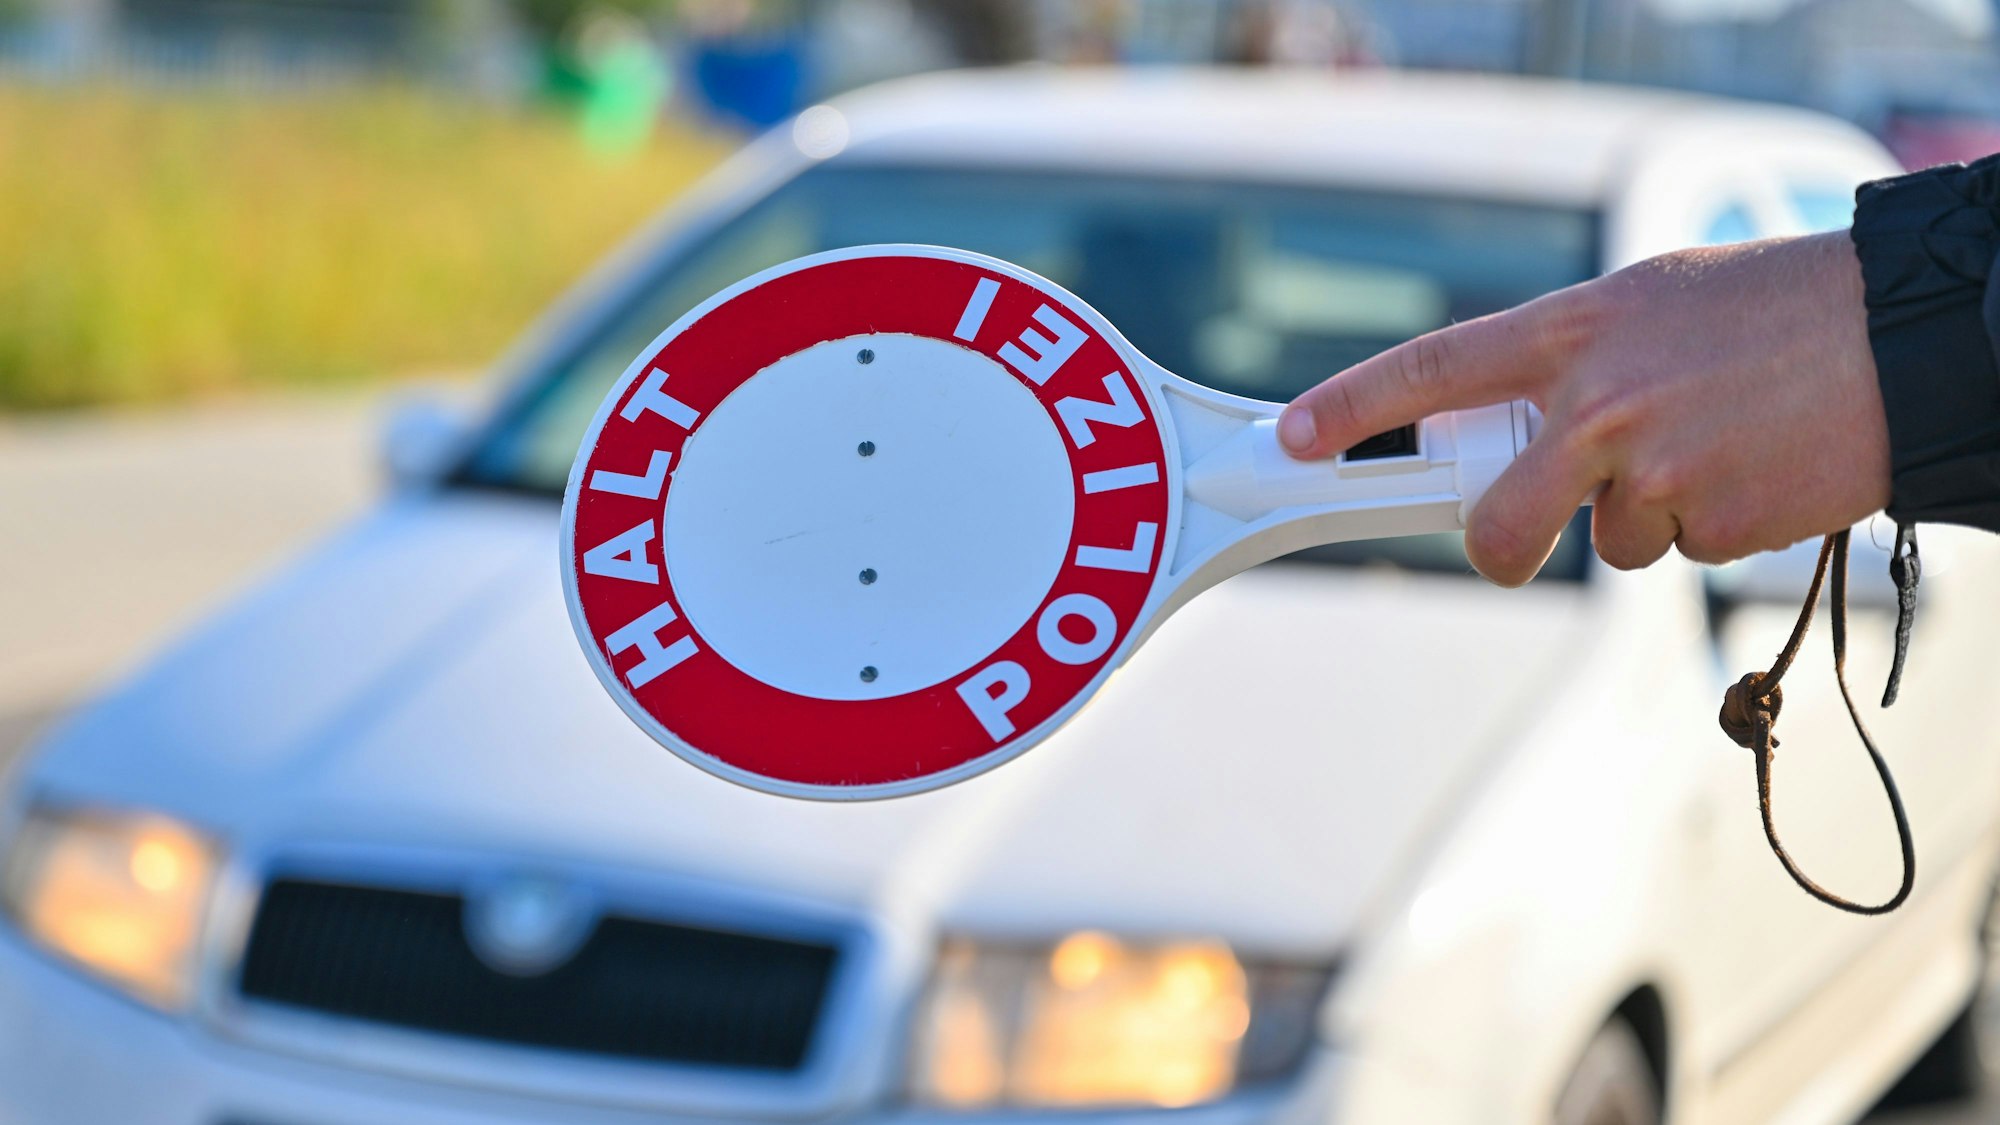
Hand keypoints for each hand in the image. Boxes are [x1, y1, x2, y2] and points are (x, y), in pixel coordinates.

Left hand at [1277, 231, 1892, 585]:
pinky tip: (1750, 469)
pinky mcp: (1710, 524)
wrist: (1900, 336)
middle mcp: (1598, 403)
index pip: (1432, 368)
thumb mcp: (1650, 302)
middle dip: (1498, 549)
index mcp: (1574, 332)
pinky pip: (1679, 549)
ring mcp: (1651, 470)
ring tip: (1711, 447)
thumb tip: (1511, 416)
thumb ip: (1573, 358)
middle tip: (1512, 546)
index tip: (1295, 437)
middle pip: (1500, 522)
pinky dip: (1707, 524)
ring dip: (1644, 516)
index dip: (1352, 407)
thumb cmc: (1776, 308)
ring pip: (1607, 540)